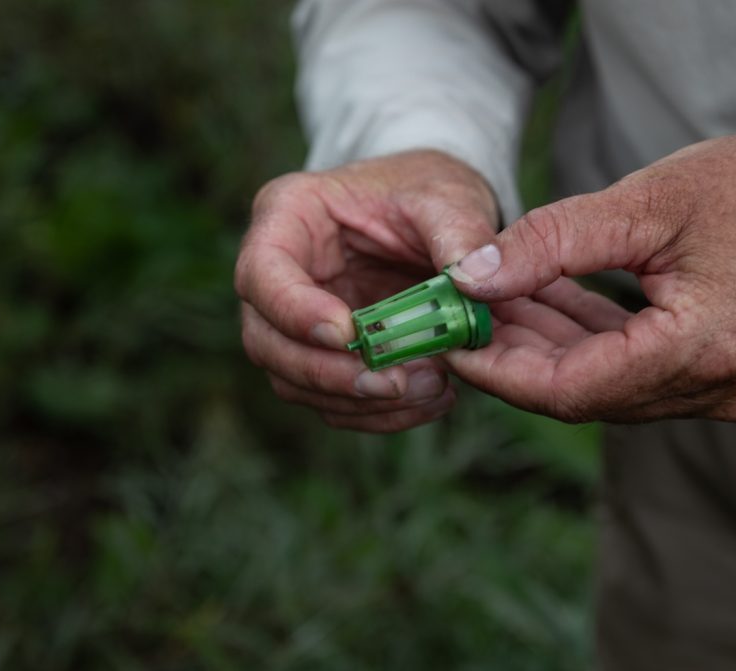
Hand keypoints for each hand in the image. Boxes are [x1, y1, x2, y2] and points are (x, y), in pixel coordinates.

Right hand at [235, 150, 498, 431]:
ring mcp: (293, 322)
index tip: (346, 335)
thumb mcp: (447, 196)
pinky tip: (428, 401)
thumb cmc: (425, 192)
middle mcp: (276, 275)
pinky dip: (377, 413)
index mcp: (287, 216)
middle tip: (392, 383)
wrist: (433, 217)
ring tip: (430, 389)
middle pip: (265, 339)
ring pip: (292, 381)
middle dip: (325, 372)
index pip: (261, 271)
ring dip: (355, 401)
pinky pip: (331, 401)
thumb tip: (474, 280)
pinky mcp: (322, 358)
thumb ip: (459, 232)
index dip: (293, 310)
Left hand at [444, 122, 735, 422]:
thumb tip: (470, 278)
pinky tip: (545, 306)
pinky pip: (633, 374)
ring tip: (495, 304)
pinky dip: (586, 343)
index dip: (500, 372)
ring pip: (604, 386)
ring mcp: (726, 391)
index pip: (571, 389)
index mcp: (705, 346)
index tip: (452, 344)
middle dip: (515, 357)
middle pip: (583, 393)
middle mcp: (720, 387)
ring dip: (546, 348)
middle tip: (463, 320)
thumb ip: (548, 243)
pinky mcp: (723, 379)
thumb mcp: (641, 202)